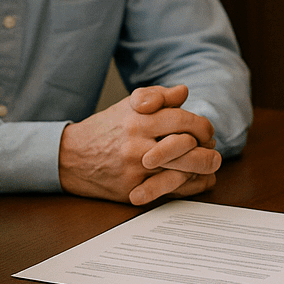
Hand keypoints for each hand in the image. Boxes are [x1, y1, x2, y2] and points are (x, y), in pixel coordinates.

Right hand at [59, 85, 221, 204]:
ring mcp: (135, 168)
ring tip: (207, 166)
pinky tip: (192, 181)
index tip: (205, 131)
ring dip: (201, 170)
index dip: (202, 126)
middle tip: (213, 150)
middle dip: (208, 150)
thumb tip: (184, 92)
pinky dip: (186, 187)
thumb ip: (158, 96)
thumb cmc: (106, 128)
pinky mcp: (132, 189)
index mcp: (139, 119)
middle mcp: (138, 143)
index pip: (183, 120)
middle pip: (187, 147)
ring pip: (181, 172)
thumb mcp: (128, 105)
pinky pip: (168, 191)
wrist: (71, 157)